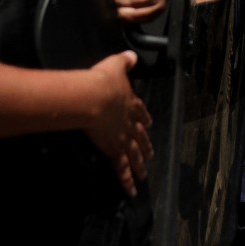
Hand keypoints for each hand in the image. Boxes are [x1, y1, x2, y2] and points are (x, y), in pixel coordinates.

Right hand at [85, 51, 153, 196]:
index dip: (144, 117)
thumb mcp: (115, 65)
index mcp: (130, 102)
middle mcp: (130, 122)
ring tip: (144, 174)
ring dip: (140, 164)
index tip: (149, 123)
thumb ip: (124, 61)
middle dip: (145, 145)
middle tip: (150, 153)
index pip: (140, 111)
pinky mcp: (114, 149)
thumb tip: (131, 55)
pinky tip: (132, 190)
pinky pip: (122, 168)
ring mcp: (124, 137)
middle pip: (140, 136)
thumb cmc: (102, 80)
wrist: (94, 97)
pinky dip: (127, 179)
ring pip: (135, 154)